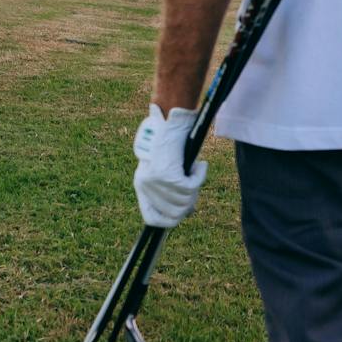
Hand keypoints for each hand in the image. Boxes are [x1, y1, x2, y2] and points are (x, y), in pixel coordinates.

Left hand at [133, 104, 206, 227]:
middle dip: (189, 203)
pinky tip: (200, 166)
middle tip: (194, 186)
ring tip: (195, 170)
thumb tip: (187, 211)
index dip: (168, 221)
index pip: (152, 219)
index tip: (181, 214)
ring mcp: (156, 183)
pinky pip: (192, 187)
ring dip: (195, 187)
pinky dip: (199, 176)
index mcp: (141, 185)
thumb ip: (170, 188)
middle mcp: (146, 186)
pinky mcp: (169, 176)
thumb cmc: (169, 139)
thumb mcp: (165, 166)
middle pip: (175, 214)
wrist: (169, 119)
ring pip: (185, 201)